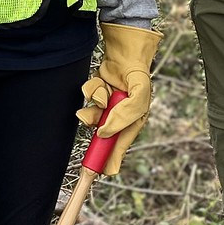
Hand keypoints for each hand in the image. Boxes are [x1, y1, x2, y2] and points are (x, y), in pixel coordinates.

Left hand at [78, 23, 160, 176]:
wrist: (126, 52)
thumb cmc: (137, 77)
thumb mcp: (138, 99)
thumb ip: (122, 118)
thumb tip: (104, 134)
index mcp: (131, 123)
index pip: (118, 146)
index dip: (109, 159)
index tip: (100, 172)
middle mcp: (117, 117)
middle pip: (100, 133)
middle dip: (96, 124)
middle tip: (95, 116)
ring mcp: (105, 106)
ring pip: (90, 116)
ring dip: (93, 106)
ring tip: (102, 94)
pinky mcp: (95, 94)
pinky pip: (86, 99)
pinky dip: (91, 91)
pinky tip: (100, 84)